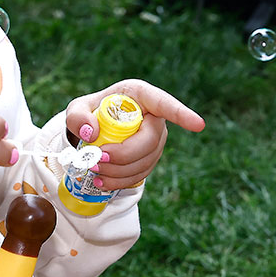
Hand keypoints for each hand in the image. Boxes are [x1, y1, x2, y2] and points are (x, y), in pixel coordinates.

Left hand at [65, 80, 205, 190]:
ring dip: (119, 171)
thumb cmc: (91, 112)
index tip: (199, 125)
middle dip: (124, 154)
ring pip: (146, 160)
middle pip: (150, 140)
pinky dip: (121, 181)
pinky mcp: (150, 156)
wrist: (95, 128)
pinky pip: (142, 172)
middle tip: (97, 159)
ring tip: (94, 170)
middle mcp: (154, 116)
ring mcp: (156, 138)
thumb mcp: (77, 108)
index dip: (181, 114)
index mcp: (140, 95)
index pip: (164, 104)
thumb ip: (77, 116)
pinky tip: (103, 181)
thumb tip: (92, 132)